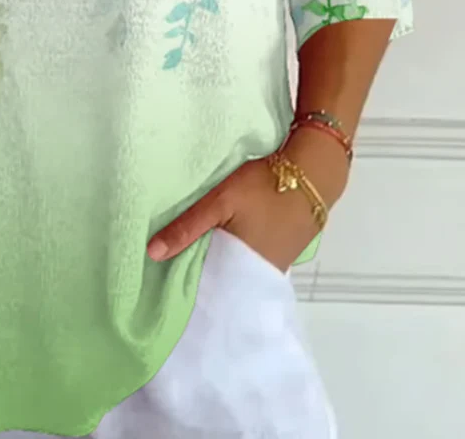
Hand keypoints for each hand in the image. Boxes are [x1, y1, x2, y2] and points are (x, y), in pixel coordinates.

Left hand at [147, 126, 349, 271]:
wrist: (313, 172)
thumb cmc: (265, 186)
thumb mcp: (220, 201)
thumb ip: (187, 227)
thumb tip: (151, 254)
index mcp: (243, 271)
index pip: (209, 292)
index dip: (188, 291)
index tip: (165, 290)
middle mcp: (260, 276)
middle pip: (223, 282)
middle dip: (201, 277)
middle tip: (170, 274)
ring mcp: (275, 264)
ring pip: (237, 271)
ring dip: (219, 264)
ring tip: (191, 258)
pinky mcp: (282, 250)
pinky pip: (252, 261)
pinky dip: (235, 255)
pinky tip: (222, 244)